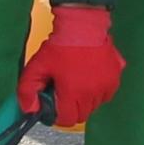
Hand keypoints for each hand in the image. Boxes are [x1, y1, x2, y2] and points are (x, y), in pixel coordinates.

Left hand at [19, 4, 122, 126]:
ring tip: (76, 82)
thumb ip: (27, 90)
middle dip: (70, 108)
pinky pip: (106, 93)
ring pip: (95, 105)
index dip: (57, 115)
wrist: (82, 24)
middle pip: (81, 115)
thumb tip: (30, 110)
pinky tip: (89, 77)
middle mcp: (92, 93)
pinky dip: (98, 91)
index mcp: (73, 92)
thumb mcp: (36, 66)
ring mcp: (107, 85)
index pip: (66, 119)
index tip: (53, 105)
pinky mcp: (116, 76)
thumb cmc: (59, 46)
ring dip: (84, 100)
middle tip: (63, 92)